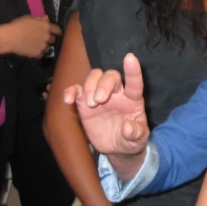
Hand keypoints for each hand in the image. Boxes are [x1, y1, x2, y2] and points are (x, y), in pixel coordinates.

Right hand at [6, 15, 60, 57]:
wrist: (10, 38)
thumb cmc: (17, 25)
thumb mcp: (29, 18)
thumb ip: (39, 19)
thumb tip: (46, 18)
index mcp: (46, 26)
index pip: (57, 29)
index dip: (57, 31)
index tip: (57, 33)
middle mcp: (47, 36)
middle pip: (53, 40)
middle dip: (49, 39)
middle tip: (42, 39)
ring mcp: (43, 46)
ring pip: (48, 48)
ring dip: (44, 47)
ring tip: (37, 46)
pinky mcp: (37, 53)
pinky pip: (41, 55)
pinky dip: (38, 53)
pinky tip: (32, 51)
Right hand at [63, 53, 149, 179]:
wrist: (115, 148)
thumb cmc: (131, 139)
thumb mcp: (138, 141)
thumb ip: (136, 134)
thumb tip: (128, 127)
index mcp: (133, 100)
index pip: (134, 83)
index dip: (133, 70)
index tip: (130, 57)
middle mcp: (116, 93)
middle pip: (111, 76)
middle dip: (103, 84)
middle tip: (98, 100)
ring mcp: (99, 96)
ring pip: (94, 77)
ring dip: (90, 86)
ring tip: (90, 104)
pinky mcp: (84, 103)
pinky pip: (77, 91)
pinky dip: (71, 91)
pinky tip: (68, 100)